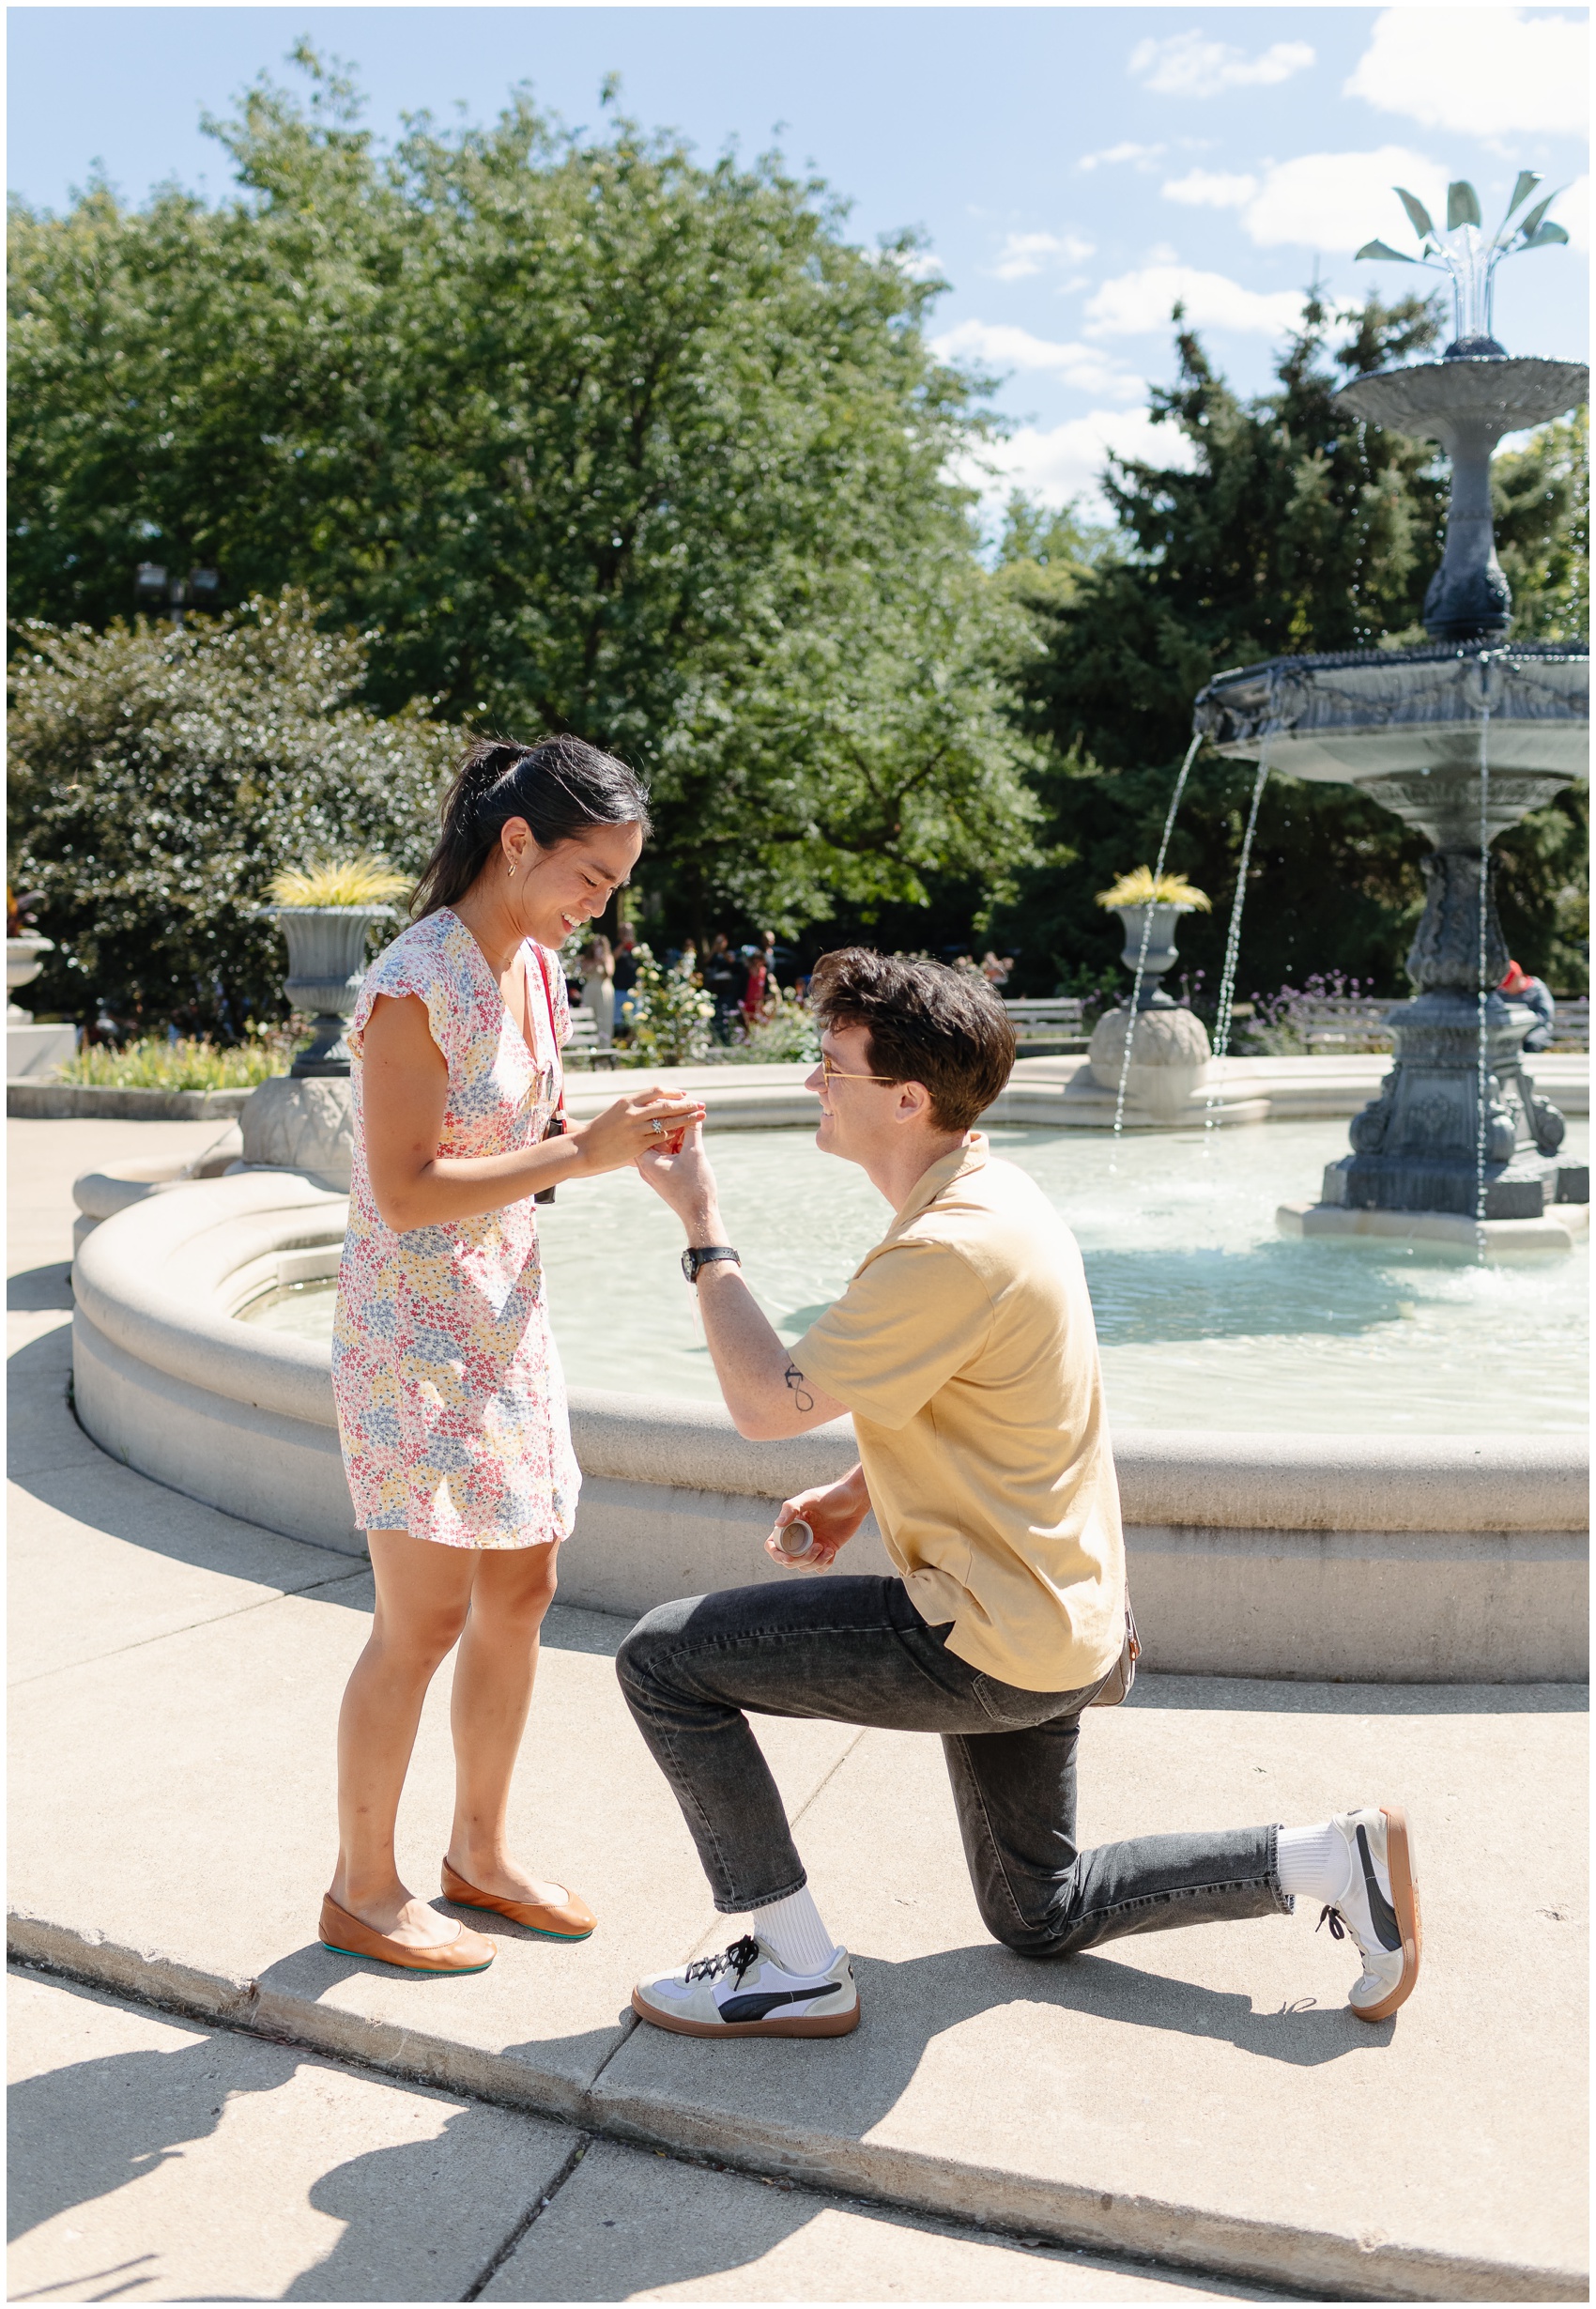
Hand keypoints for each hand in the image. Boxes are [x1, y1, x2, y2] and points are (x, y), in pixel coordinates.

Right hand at [572, 1089, 704, 1177]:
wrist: (585, 1148)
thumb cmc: (601, 1130)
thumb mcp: (616, 1112)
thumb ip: (636, 1107)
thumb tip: (656, 1103)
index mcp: (628, 1101)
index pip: (657, 1091)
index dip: (673, 1092)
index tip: (685, 1094)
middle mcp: (633, 1112)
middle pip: (667, 1105)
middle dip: (687, 1105)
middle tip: (701, 1105)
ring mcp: (636, 1129)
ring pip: (668, 1122)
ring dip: (686, 1119)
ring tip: (700, 1117)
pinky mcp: (638, 1144)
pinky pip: (661, 1138)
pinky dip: (673, 1135)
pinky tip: (682, 1134)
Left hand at [637, 1118, 721, 1230]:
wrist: (700, 1215)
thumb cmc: (695, 1188)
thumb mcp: (695, 1154)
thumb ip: (693, 1131)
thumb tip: (695, 1111)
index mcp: (646, 1160)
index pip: (649, 1128)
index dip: (662, 1113)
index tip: (676, 1102)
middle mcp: (646, 1165)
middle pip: (654, 1134)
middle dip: (671, 1121)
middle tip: (686, 1107)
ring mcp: (654, 1170)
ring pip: (663, 1142)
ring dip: (676, 1131)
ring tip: (691, 1118)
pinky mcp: (664, 1173)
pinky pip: (668, 1152)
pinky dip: (678, 1143)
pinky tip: (690, 1133)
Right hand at [764, 1472, 869, 1570]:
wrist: (855, 1499)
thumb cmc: (831, 1495)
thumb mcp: (810, 1498)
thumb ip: (791, 1508)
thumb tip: (777, 1524)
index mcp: (791, 1525)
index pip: (774, 1545)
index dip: (777, 1555)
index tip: (789, 1558)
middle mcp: (799, 1537)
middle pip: (789, 1561)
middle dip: (801, 1560)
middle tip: (817, 1546)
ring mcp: (813, 1545)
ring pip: (804, 1566)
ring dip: (814, 1563)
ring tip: (827, 1549)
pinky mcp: (827, 1550)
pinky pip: (819, 1567)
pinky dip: (824, 1564)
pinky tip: (832, 1551)